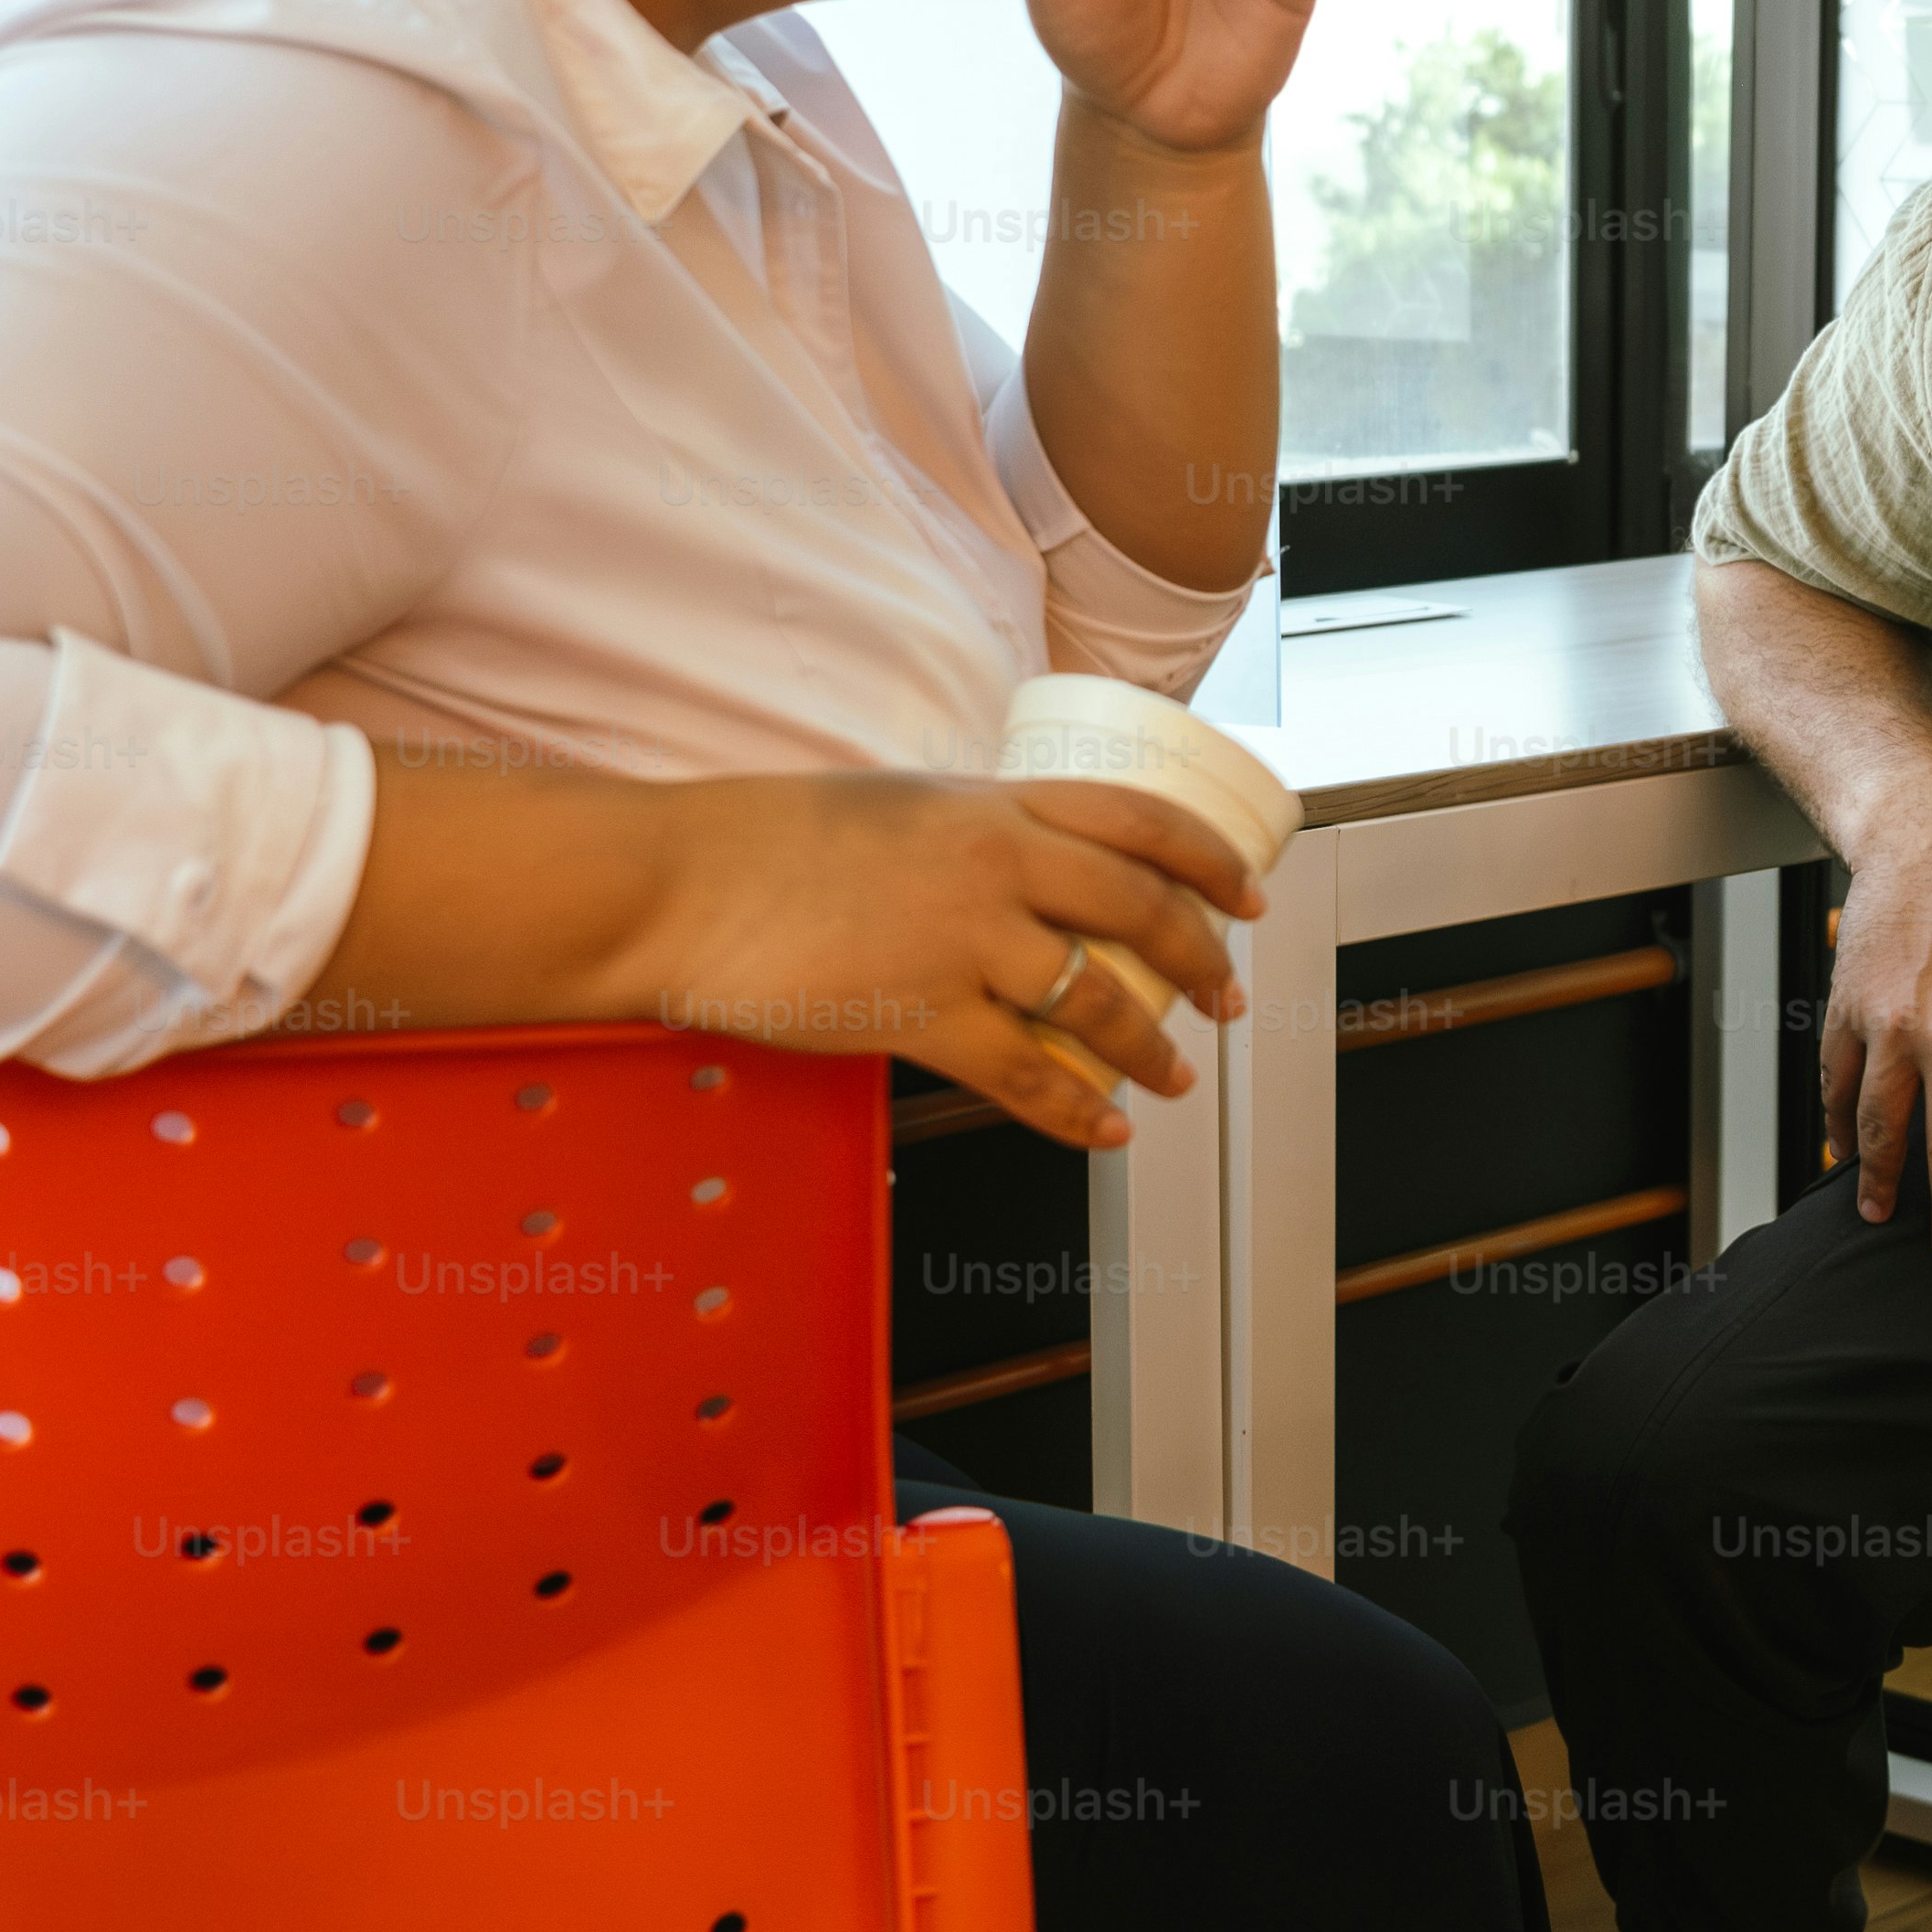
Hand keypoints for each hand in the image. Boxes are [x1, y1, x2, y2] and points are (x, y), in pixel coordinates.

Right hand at [652, 771, 1263, 1151]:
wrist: (683, 882)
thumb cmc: (771, 841)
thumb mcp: (898, 805)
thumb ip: (968, 833)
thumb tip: (1018, 871)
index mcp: (994, 801)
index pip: (1141, 819)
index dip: (1210, 860)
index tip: (1248, 895)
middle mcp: (995, 862)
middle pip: (1140, 909)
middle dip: (1201, 961)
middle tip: (1228, 1001)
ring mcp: (961, 938)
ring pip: (1096, 998)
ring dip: (1149, 1049)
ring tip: (1175, 1080)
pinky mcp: (918, 1013)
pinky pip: (1025, 1074)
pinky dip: (1077, 1110)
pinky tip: (1104, 1130)